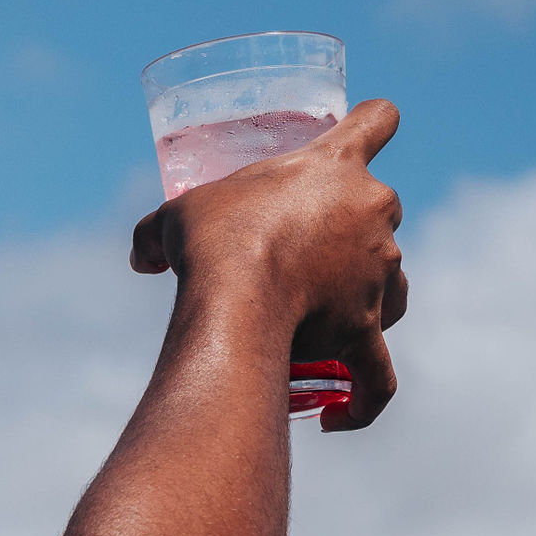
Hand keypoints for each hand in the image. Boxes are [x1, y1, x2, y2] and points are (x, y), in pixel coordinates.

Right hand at [132, 99, 410, 431]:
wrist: (238, 297)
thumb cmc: (212, 240)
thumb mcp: (175, 217)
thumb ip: (158, 232)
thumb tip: (144, 258)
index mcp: (336, 164)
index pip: (378, 119)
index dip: (372, 122)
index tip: (364, 130)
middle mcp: (372, 212)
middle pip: (380, 207)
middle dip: (349, 227)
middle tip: (300, 248)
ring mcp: (380, 271)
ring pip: (391, 280)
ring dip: (365, 294)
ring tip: (319, 317)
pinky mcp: (369, 329)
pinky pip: (377, 373)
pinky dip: (363, 397)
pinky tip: (342, 416)